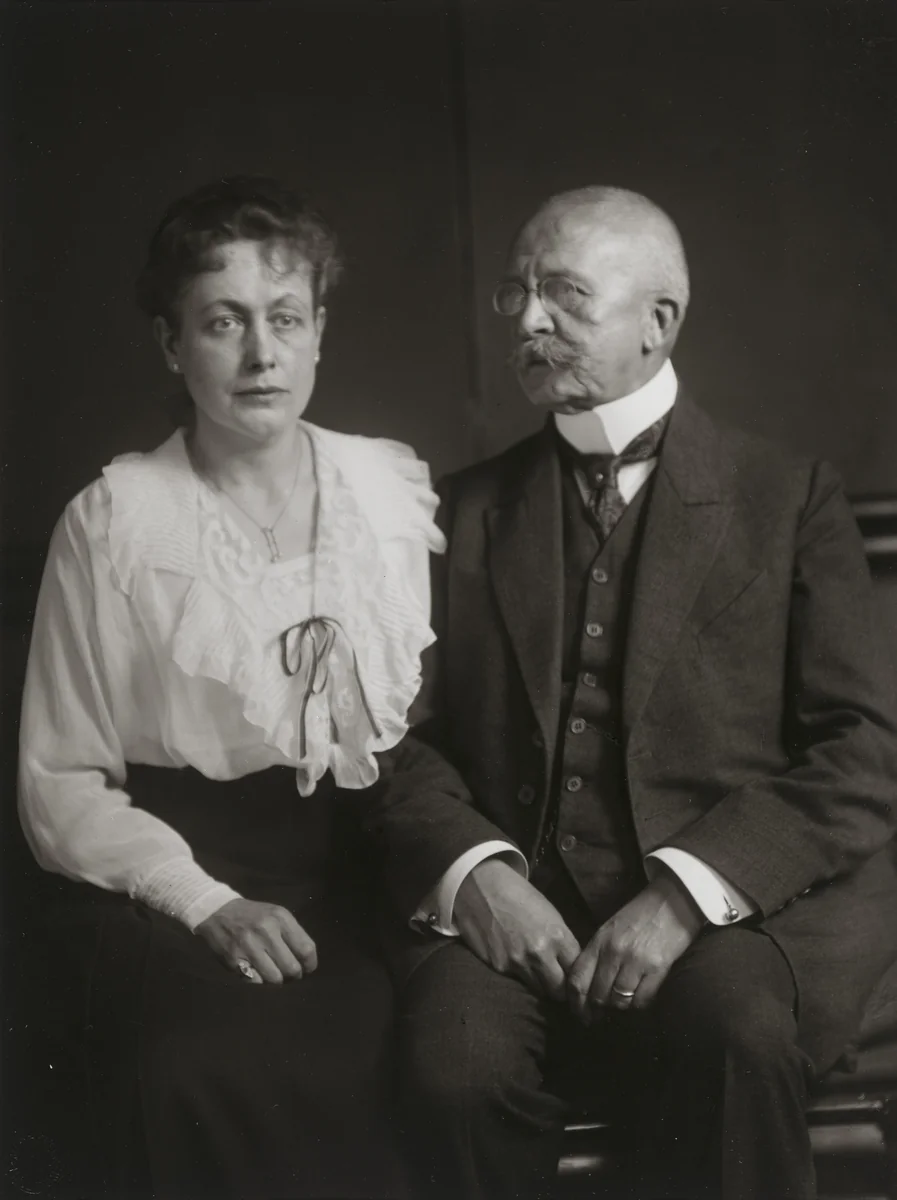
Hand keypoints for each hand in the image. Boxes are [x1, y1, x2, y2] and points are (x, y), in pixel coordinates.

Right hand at [196, 899, 317, 984]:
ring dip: (277, 981)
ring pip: (275, 979)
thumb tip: (307, 962)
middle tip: (289, 974)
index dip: (310, 964)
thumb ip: (293, 934)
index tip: (307, 968)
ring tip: (274, 974)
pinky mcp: (234, 960)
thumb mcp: (276, 915)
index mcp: (280, 918)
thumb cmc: (253, 915)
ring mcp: (249, 946)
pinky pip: (256, 982)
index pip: (306, 949)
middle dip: (294, 976)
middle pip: (292, 968)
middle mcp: (266, 931)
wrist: (218, 911)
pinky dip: (260, 982)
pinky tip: (258, 974)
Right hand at [453, 858, 580, 1000]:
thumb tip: (569, 965)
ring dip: (541, 985)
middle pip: (559, 991)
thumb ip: (560, 942)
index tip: (574, 976)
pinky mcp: (498, 966)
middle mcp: (539, 953)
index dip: (577, 976)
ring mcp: (517, 962)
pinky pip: (516, 980)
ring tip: (539, 975)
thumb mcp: (549, 913)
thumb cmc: (519, 894)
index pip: (577, 971)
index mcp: (557, 936)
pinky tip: (517, 962)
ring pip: (538, 991)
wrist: (481, 885)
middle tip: (559, 984)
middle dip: (561, 990)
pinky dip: (520, 976)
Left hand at [567, 870, 702, 1020]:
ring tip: (619, 1010)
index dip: (576, 1002)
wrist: (673, 899)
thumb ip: (598, 953)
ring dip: (618, 1009)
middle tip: (597, 1020)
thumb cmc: (640, 914)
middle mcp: (614, 952)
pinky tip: (639, 1001)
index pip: (578, 979)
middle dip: (595, 1012)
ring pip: (619, 1000)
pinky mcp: (658, 967)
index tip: (579, 1013)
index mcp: (599, 941)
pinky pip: (643, 999)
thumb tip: (588, 984)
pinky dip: (639, 1005)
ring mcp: (636, 960)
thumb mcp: (610, 928)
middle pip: (597, 994)